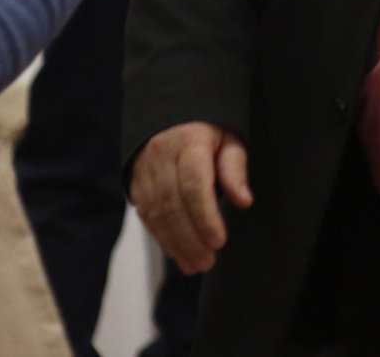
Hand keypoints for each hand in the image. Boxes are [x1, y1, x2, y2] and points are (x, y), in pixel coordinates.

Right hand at [130, 120, 252, 273]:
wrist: (170, 113)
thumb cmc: (207, 129)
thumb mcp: (229, 138)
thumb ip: (234, 168)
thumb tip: (244, 200)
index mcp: (188, 142)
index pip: (194, 184)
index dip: (205, 216)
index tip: (220, 241)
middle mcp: (161, 156)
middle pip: (172, 204)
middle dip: (190, 238)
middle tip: (208, 262)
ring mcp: (144, 170)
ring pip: (156, 213)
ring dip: (175, 244)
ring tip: (195, 265)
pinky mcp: (135, 183)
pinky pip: (146, 215)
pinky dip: (161, 237)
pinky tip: (178, 252)